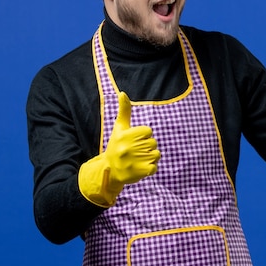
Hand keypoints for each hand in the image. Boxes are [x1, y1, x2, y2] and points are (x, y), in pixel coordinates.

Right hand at [78, 92, 159, 206]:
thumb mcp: (119, 128)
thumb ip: (124, 110)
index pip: (148, 131)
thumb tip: (122, 93)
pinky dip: (150, 168)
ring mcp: (134, 161)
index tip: (133, 141)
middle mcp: (128, 148)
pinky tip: (140, 168)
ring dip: (150, 158)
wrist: (109, 171)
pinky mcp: (140, 172)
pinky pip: (155, 167)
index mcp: (125, 136)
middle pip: (153, 143)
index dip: (143, 136)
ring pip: (156, 155)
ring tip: (137, 160)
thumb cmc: (116, 145)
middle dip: (147, 147)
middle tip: (135, 152)